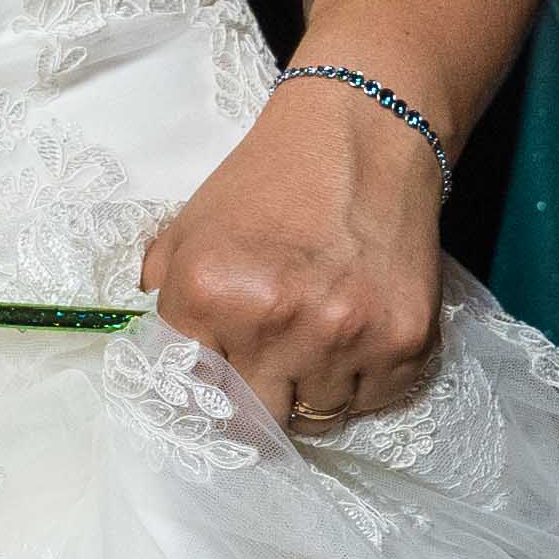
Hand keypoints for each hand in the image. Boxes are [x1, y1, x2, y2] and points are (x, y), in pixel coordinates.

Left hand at [143, 72, 447, 428]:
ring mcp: (348, 337)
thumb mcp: (189, 230)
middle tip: (265, 367)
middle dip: (255, 403)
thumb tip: (152, 369)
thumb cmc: (269, 184)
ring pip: (316, 418)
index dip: (203, 396)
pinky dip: (362, 381)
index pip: (192, 396)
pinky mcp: (406, 343)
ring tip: (315, 336)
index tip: (214, 392)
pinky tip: (356, 331)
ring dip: (310, 390)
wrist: (366, 136)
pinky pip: (372, 403)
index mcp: (211, 292)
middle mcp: (278, 321)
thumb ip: (161, 301)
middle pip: (255, 422)